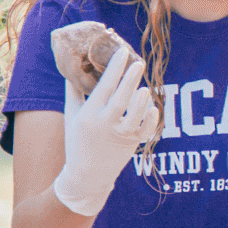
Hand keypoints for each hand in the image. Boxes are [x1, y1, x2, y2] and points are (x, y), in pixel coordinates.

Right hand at [52, 47, 158, 217]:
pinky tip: (155, 109)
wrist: (86, 175)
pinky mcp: (132, 144)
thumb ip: (74, 91)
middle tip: (139, 63)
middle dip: (130, 81)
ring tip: (145, 88)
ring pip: (134, 118)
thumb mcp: (72, 115)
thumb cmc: (77, 140)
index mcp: (88, 115)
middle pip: (120, 100)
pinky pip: (145, 132)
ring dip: (141, 102)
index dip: (114, 69)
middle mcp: (104, 124)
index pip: (103, 88)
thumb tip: (74, 66)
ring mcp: (119, 135)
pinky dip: (151, 121)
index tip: (122, 52)